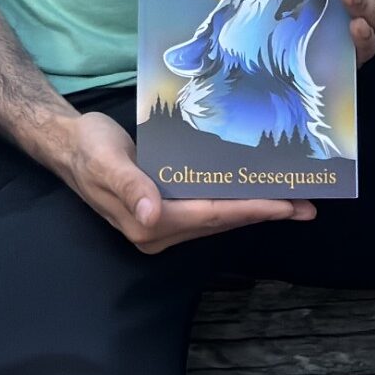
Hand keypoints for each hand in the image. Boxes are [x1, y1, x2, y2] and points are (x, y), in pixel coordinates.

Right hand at [58, 109, 316, 254]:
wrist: (68, 144)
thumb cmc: (87, 149)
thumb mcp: (105, 162)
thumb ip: (129, 187)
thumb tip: (152, 214)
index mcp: (147, 224)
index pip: (210, 216)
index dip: (250, 209)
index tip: (286, 204)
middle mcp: (157, 229)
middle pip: (221, 221)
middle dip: (264, 212)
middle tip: (306, 206)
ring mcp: (161, 221)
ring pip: (218, 216)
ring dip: (254, 208)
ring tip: (293, 201)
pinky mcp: (164, 206)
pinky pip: (207, 207)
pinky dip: (234, 200)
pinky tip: (254, 191)